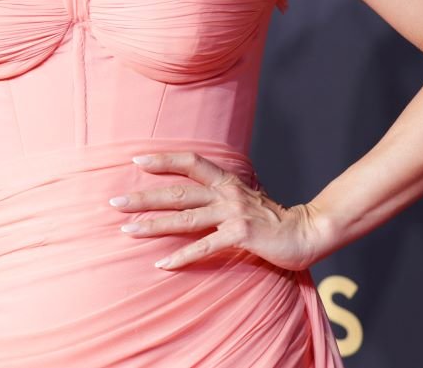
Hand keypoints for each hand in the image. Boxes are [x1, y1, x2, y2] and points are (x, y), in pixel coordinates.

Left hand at [109, 152, 327, 271]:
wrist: (308, 232)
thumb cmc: (274, 220)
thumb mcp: (245, 200)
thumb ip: (222, 196)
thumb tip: (197, 196)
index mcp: (227, 181)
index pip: (190, 162)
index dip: (163, 159)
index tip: (136, 160)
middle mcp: (227, 192)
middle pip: (178, 191)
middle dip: (144, 197)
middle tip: (115, 202)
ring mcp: (233, 213)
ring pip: (185, 217)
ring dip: (153, 224)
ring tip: (127, 230)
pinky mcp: (241, 235)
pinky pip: (205, 246)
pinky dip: (181, 255)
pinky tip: (162, 263)